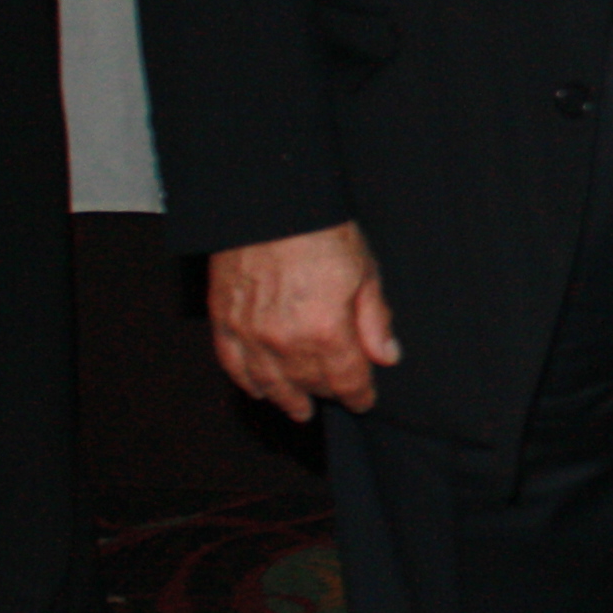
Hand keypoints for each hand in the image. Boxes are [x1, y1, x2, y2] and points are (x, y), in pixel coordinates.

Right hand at [207, 222, 398, 421]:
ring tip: (299, 409)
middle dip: (327, 392)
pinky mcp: (225, 321)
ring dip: (287, 399)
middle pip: (310, 383)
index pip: (346, 380)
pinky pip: (234, 365)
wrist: (269, 203)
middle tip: (336, 396)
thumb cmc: (321, 230)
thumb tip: (387, 356)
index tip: (364, 400)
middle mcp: (286, 341)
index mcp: (326, 331)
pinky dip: (247, 382)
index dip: (358, 395)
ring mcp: (251, 334)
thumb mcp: (365, 271)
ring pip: (271, 383)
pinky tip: (258, 390)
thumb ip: (374, 320)